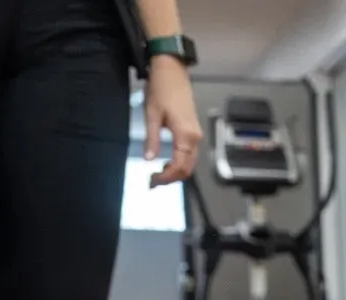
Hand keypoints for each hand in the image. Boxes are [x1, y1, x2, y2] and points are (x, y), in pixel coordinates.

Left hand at [144, 56, 201, 185]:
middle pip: (187, 169)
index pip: (179, 166)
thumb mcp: (151, 114)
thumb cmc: (161, 89)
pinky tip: (166, 162)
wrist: (173, 71)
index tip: (152, 181)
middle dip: (172, 178)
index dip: (166, 177)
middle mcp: (195, 139)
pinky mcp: (194, 132)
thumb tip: (149, 159)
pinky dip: (179, 163)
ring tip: (158, 174)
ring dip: (175, 172)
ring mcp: (197, 136)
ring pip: (190, 163)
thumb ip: (152, 139)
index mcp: (185, 136)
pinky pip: (190, 155)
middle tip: (153, 182)